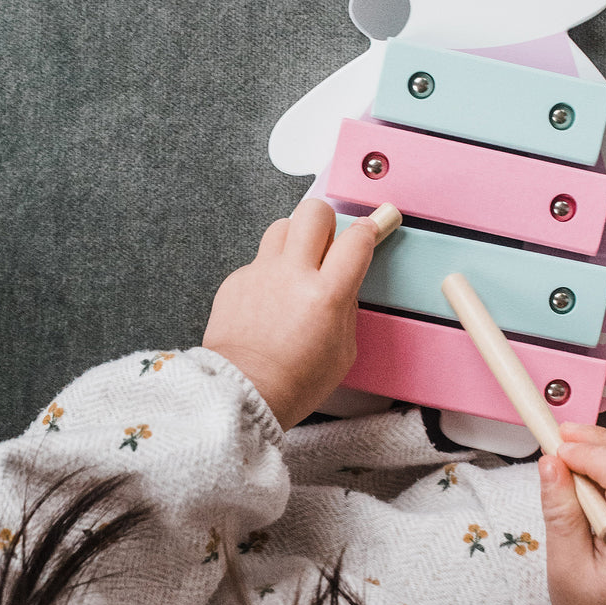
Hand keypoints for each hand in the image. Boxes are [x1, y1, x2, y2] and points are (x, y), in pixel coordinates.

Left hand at [202, 199, 377, 430]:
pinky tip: (270, 300)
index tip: (370, 230)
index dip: (368, 229)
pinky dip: (269, 273)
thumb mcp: (342, 351)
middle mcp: (292, 275)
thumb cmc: (293, 382)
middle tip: (328, 243)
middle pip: (314, 211)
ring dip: (295, 240)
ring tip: (297, 267)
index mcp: (326, 295)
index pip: (356, 239)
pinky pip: (259, 260)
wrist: (242, 393)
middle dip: (328, 220)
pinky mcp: (236, 280)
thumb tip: (344, 282)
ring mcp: (260, 274)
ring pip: (282, 225)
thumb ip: (346, 309)